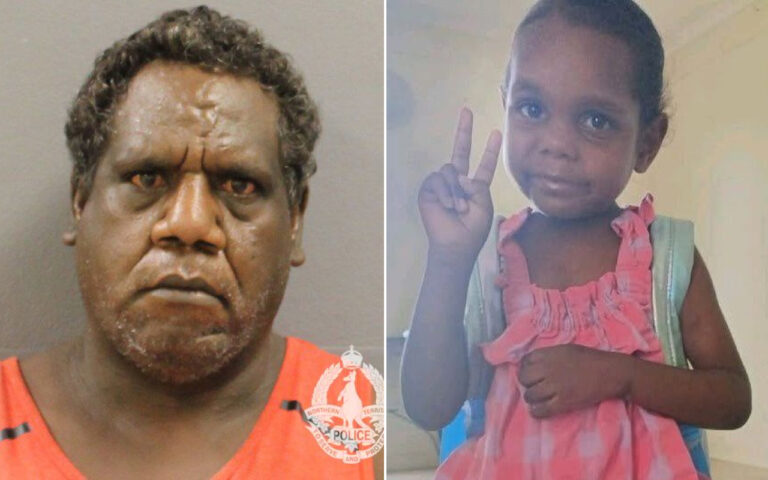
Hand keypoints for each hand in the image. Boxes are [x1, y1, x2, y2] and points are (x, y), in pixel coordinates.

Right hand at [418, 108, 501, 263]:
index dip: (489, 150)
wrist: (456, 244)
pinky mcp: (429, 190)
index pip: (483, 165)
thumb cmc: (473, 228)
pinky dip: (444, 191)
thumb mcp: (483, 203)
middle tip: (466, 110)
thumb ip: (476, 184)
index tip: (496, 132)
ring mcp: (443, 185)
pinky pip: (437, 179)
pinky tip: (447, 205)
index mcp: (475, 187)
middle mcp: (458, 182)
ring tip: (458, 208)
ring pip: (449, 169)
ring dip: (455, 190)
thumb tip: (458, 175)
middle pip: (460, 151)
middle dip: (464, 131)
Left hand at [517, 345, 632, 417]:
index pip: (525, 361)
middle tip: (534, 386)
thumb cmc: (591, 359)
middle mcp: (548, 369)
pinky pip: (540, 410)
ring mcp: (555, 386)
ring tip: (538, 398)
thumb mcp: (567, 349)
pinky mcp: (563, 402)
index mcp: (550, 354)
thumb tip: (534, 363)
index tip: (530, 373)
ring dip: (531, 397)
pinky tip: (538, 410)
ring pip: (529, 395)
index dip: (525, 367)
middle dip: (527, 383)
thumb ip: (550, 355)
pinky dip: (536, 411)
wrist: (611, 372)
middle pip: (524, 378)